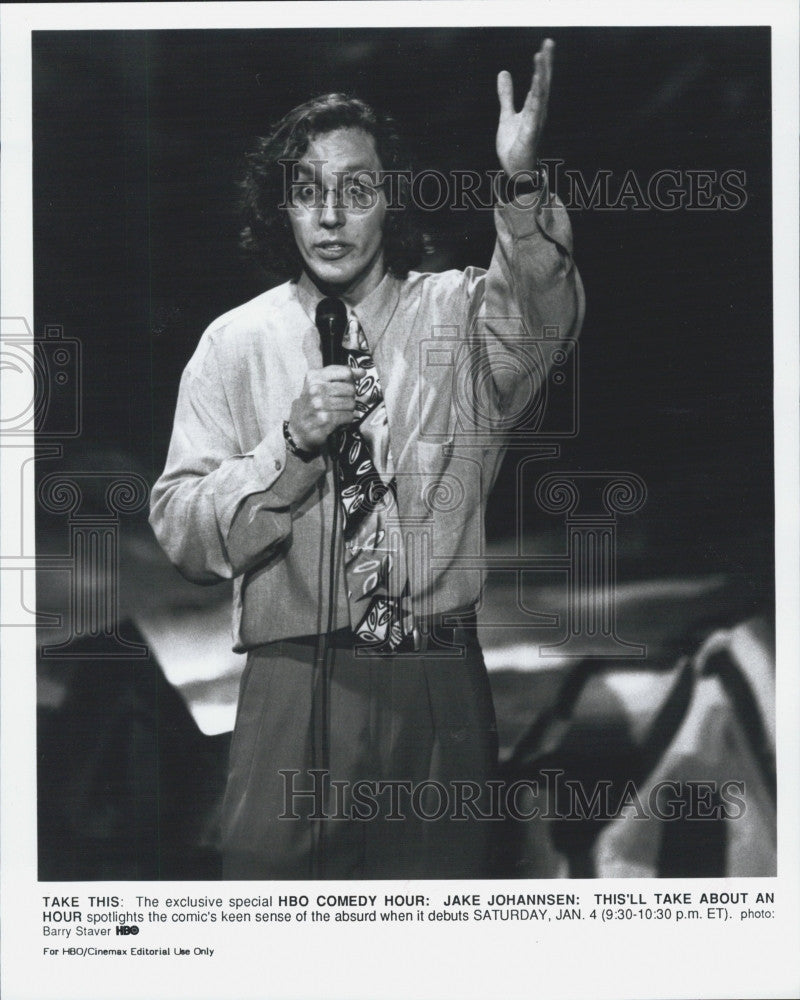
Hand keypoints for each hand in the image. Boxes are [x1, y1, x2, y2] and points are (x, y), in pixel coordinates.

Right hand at [287, 365, 362, 451]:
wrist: (297, 429)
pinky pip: (348, 416)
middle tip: (339, 402)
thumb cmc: (310, 405)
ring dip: (347, 409)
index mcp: (314, 377)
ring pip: (351, 403)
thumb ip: (339, 375)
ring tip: (337, 411)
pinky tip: (337, 420)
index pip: (345, 372)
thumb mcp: (318, 385)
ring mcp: (320, 405)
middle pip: (350, 389)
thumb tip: (361, 371)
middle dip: (349, 397)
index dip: (352, 379)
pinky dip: (346, 419)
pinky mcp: (325, 419)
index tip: (351, 383)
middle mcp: (315, 389)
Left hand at [496, 38, 553, 175]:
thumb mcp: (507, 115)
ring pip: (539, 96)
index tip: (545, 45)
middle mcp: (538, 113)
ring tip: (540, 59)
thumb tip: (503, 72)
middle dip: (545, 64)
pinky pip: (533, 117)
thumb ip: (506, 95)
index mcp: (534, 107)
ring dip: (540, 77)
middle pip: (542, 84)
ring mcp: (535, 123)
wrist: (515, 170)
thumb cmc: (515, 144)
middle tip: (548, 42)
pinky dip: (535, 103)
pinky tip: (536, 90)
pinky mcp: (529, 136)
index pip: (539, 81)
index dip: (542, 64)